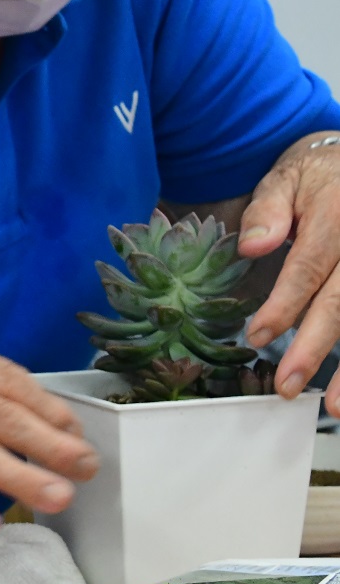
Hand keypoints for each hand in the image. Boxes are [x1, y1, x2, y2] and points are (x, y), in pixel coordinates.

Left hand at [240, 131, 339, 396]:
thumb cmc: (319, 176)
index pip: (310, 265)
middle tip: (289, 386)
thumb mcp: (287, 177)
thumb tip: (252, 246)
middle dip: (318, 346)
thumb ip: (267, 210)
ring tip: (338, 407)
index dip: (286, 304)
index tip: (258, 337)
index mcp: (338, 214)